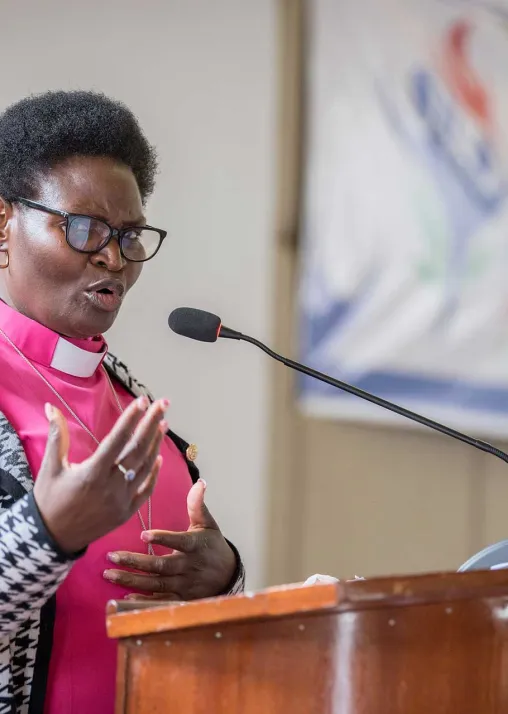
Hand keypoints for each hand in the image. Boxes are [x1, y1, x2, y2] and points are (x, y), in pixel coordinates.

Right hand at [34, 396, 167, 552]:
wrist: (51, 538)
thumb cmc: (49, 500)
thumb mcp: (50, 468)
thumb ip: (57, 436)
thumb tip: (52, 407)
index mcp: (92, 473)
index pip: (118, 439)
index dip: (131, 418)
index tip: (142, 400)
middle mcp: (111, 486)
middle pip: (137, 449)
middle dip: (151, 423)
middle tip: (163, 403)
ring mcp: (121, 500)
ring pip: (146, 467)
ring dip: (156, 443)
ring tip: (163, 423)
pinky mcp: (126, 512)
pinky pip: (146, 490)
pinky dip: (154, 473)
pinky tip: (159, 456)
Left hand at [104, 479, 236, 599]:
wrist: (228, 574)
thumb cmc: (212, 545)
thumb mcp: (208, 523)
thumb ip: (198, 505)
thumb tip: (199, 482)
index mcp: (194, 545)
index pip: (177, 541)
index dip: (162, 539)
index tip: (143, 534)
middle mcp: (188, 566)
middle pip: (159, 566)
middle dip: (134, 562)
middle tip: (112, 556)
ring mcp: (184, 584)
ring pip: (155, 584)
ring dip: (131, 580)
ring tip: (109, 574)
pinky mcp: (180, 597)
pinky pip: (160, 600)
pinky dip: (144, 601)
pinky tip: (125, 596)